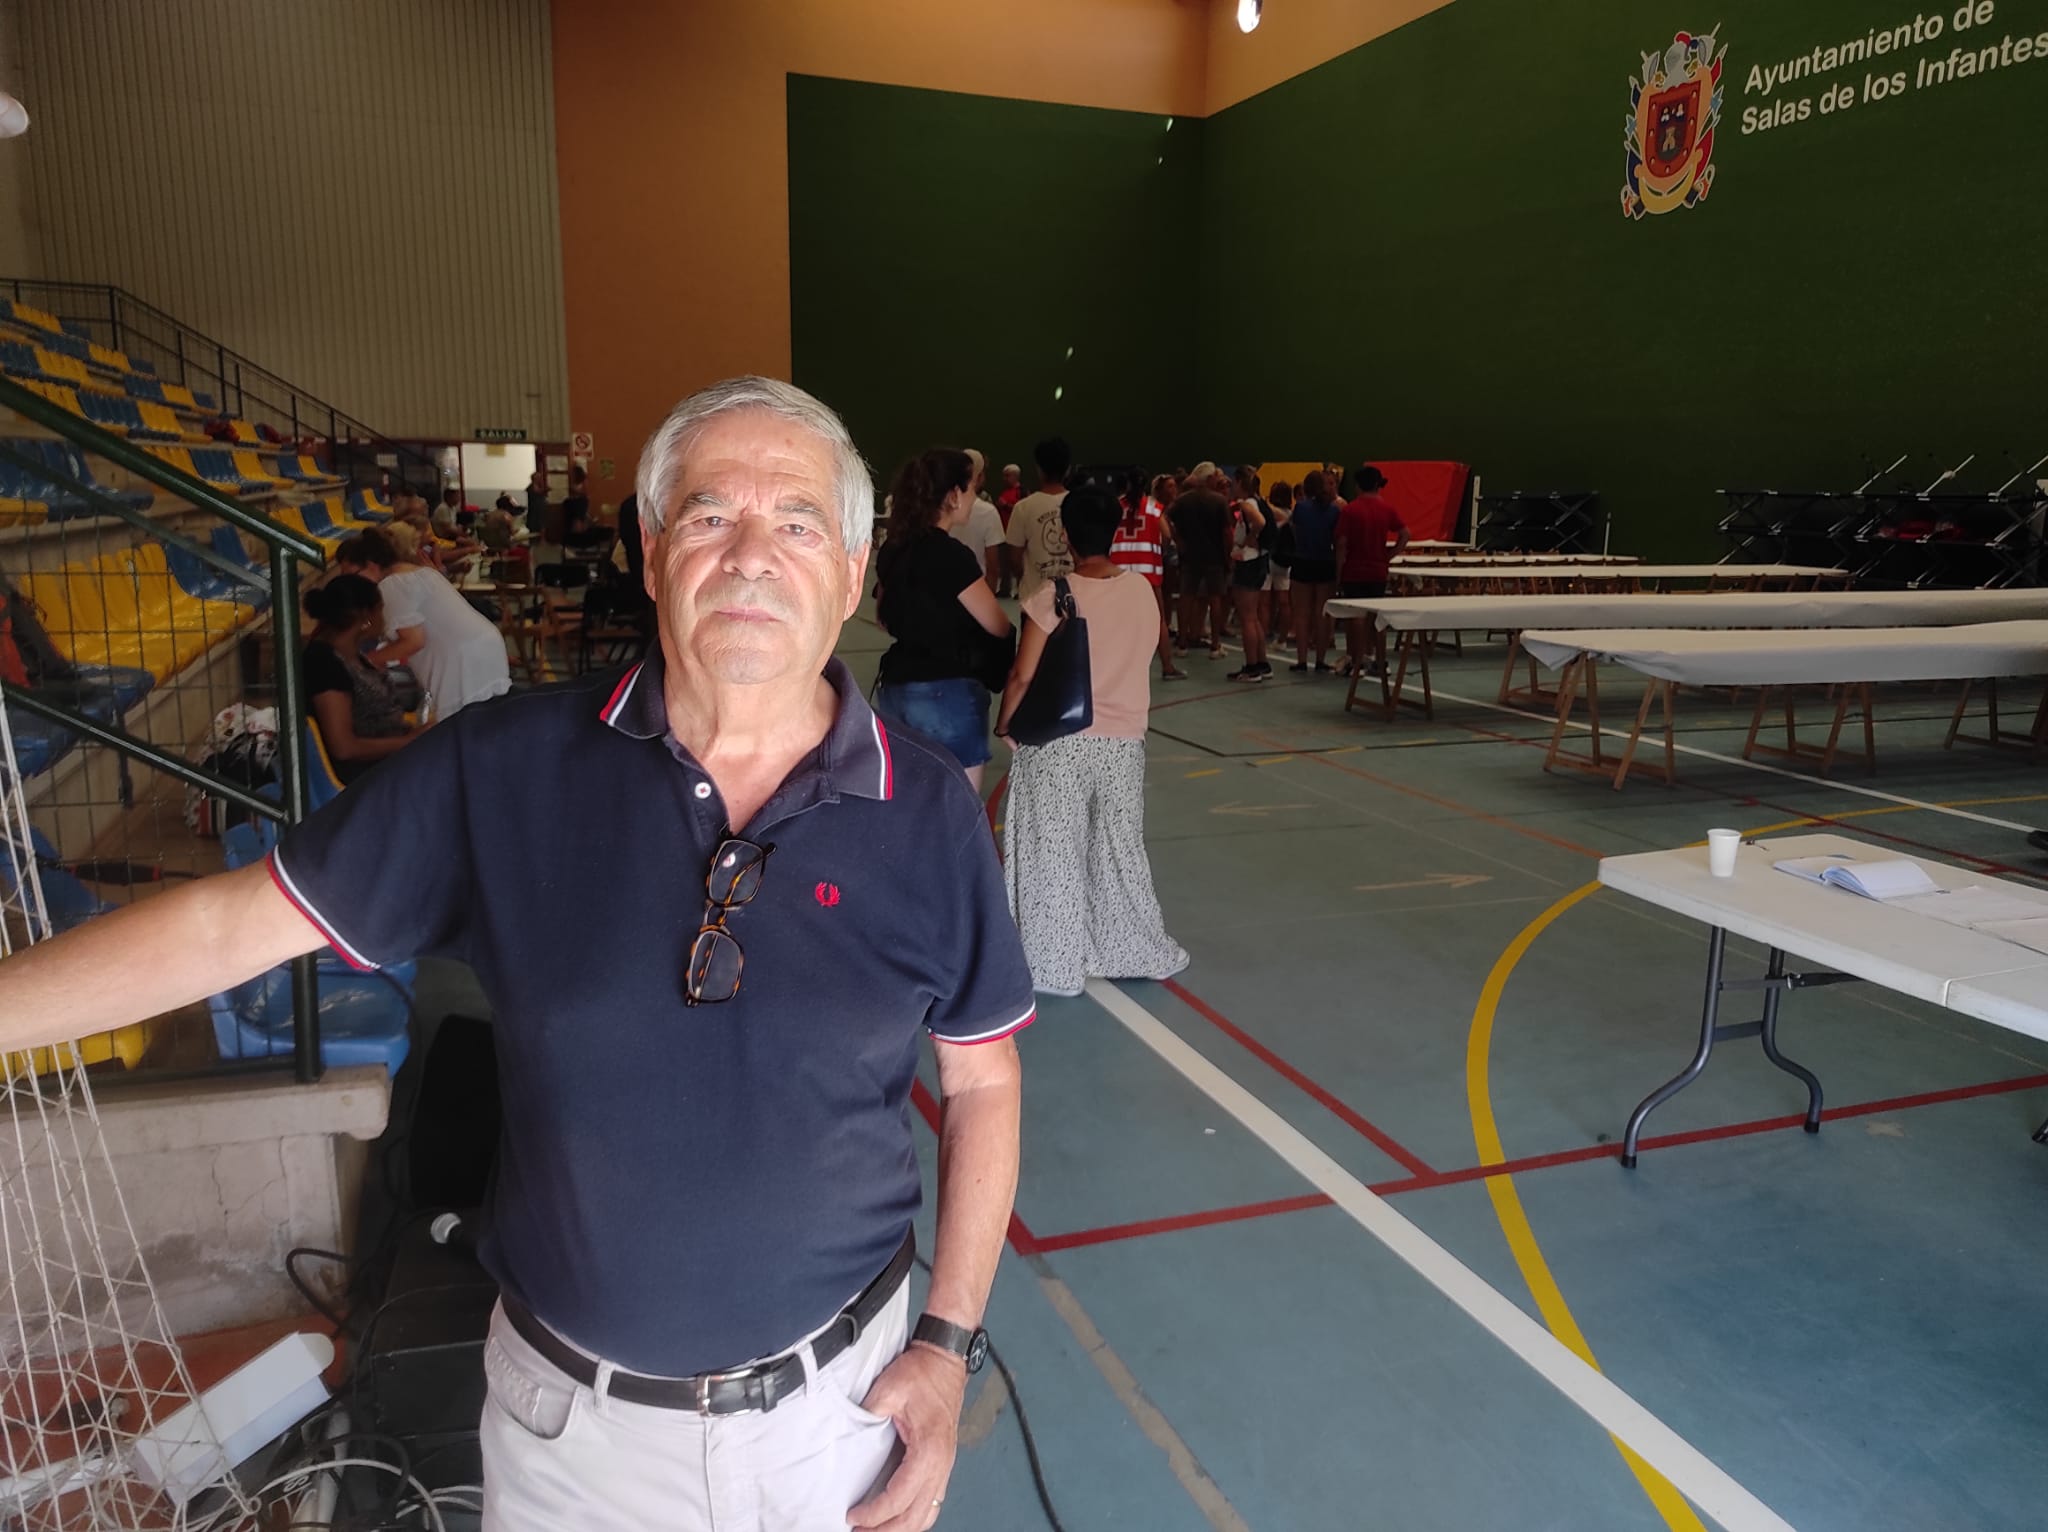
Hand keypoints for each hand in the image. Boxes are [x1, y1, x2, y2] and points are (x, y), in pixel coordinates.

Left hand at [846, 1343, 967, 1530]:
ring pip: (927, 1514)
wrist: (945, 1359)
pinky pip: (932, 1501)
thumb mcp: (890, 1388)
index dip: (875, 1514)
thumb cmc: (923, 1372)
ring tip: (876, 1531)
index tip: (853, 1517)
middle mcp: (941, 1463)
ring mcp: (945, 1465)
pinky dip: (915, 1517)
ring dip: (902, 1528)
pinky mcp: (942, 1462)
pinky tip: (898, 1517)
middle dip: (886, 1531)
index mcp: (929, 1450)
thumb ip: (868, 1413)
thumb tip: (848, 1432)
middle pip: (916, 1517)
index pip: (900, 1498)